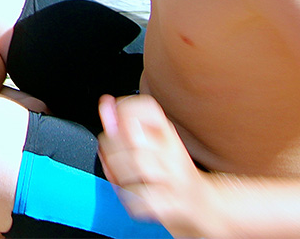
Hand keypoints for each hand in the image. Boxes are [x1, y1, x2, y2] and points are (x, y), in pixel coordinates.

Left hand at [98, 94, 217, 236]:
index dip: (125, 110)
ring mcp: (175, 179)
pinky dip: (129, 197)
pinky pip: (140, 197)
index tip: (118, 122)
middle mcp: (173, 154)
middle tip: (112, 153)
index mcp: (167, 134)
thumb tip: (105, 103)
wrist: (204, 207)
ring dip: (118, 172)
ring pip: (137, 165)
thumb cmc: (170, 172)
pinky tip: (133, 194)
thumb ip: (122, 124)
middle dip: (112, 146)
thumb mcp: (150, 143)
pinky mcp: (172, 204)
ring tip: (122, 176)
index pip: (148, 108)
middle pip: (134, 138)